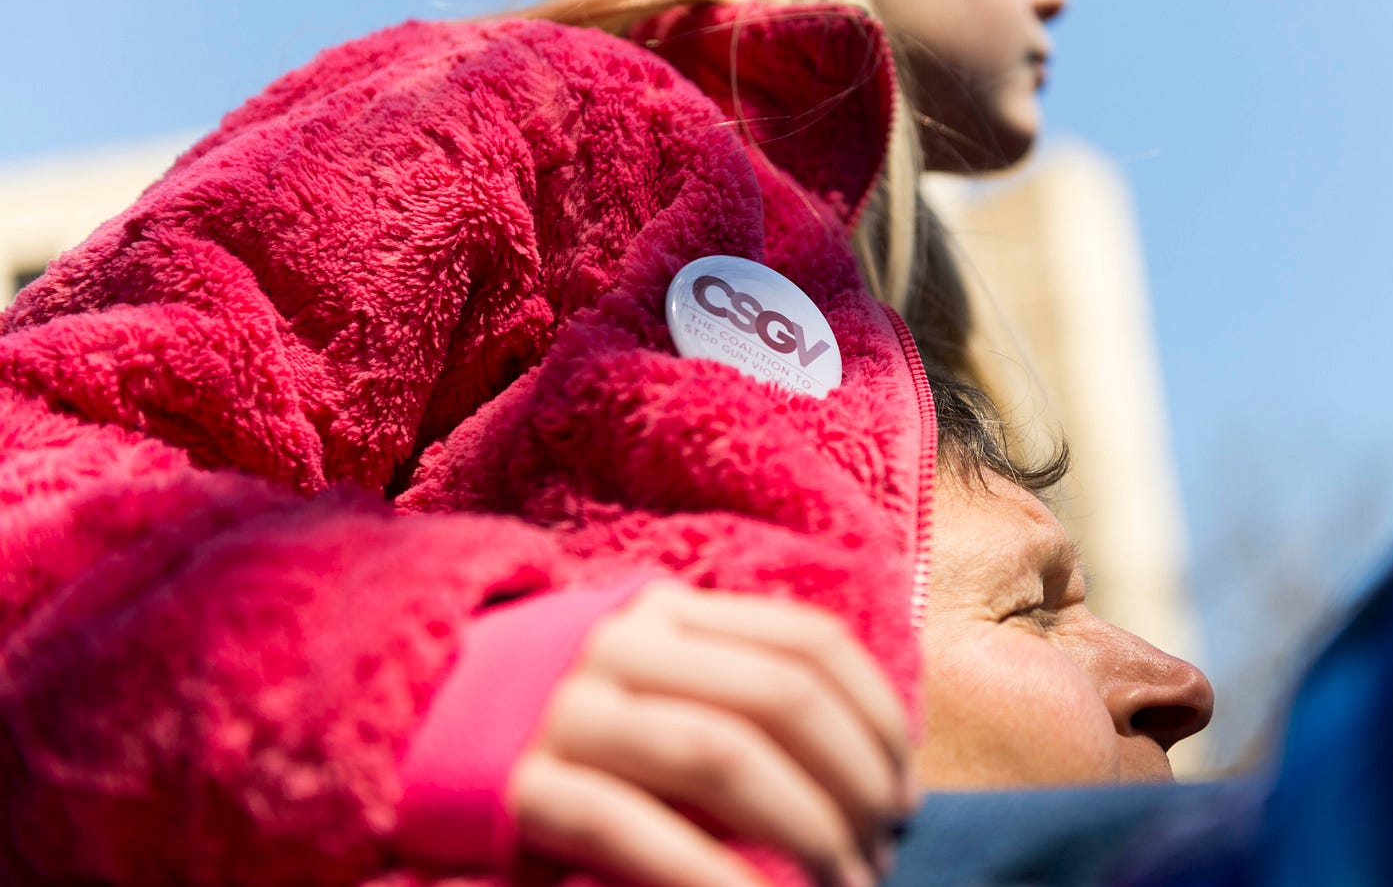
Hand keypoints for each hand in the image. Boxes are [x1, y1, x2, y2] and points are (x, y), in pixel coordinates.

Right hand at [507, 581, 914, 886]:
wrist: (406, 724)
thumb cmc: (560, 716)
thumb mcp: (646, 675)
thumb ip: (730, 688)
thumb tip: (863, 760)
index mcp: (665, 612)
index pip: (806, 641)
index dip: (875, 714)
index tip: (905, 781)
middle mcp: (620, 646)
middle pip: (780, 697)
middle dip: (856, 779)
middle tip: (886, 844)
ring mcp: (567, 713)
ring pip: (722, 756)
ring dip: (807, 829)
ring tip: (847, 882)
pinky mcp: (521, 789)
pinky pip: (634, 830)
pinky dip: (715, 878)